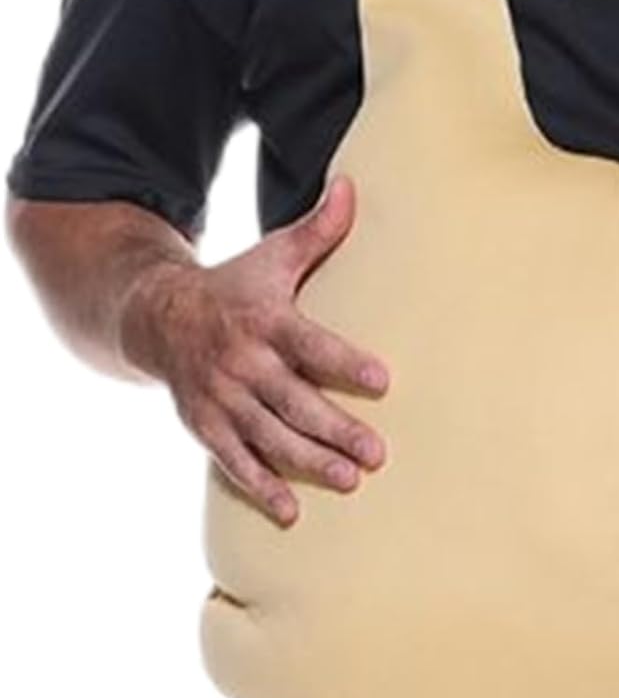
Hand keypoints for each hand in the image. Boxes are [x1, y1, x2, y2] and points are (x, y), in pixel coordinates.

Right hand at [120, 174, 388, 525]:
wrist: (157, 317)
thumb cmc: (235, 286)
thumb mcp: (273, 256)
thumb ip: (318, 231)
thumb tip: (352, 186)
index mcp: (266, 321)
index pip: (312, 344)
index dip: (345, 362)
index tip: (383, 379)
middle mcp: (243, 364)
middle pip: (294, 401)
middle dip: (335, 428)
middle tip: (377, 453)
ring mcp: (222, 399)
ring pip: (269, 437)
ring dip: (308, 461)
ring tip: (349, 481)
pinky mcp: (205, 426)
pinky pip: (233, 461)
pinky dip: (260, 487)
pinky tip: (291, 512)